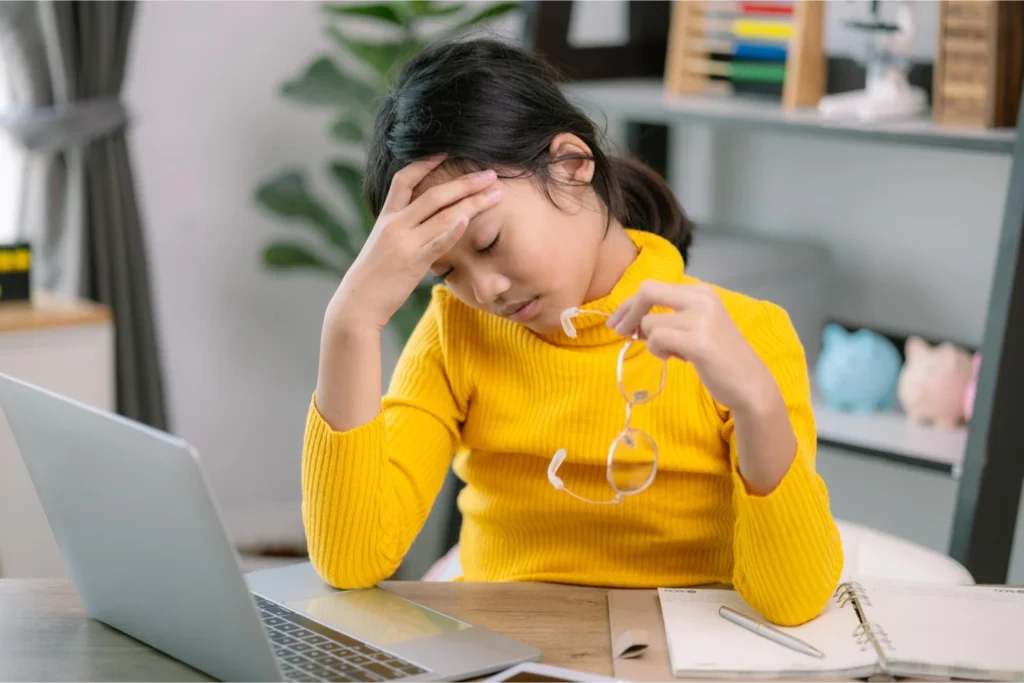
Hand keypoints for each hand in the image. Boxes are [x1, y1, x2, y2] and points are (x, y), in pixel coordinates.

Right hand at [330, 154, 502, 330]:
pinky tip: (468, 218)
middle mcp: (395, 225)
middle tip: (490, 174)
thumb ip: (401, 229)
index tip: (447, 151)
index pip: (405, 179)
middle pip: (434, 194)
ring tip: (495, 193)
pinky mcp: (413, 263)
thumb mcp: (383, 245)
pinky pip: (437, 243)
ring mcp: (405, 243)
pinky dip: (452, 230)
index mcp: (387, 217)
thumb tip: (421, 221)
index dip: (425, 163)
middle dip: (465, 182)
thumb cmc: (373, 277)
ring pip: (442, 215)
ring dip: (472, 202)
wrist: (357, 303)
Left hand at [607, 280, 776, 414]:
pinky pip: (657, 339)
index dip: (630, 304)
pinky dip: (658, 351)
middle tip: (619, 331)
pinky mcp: (699, 341)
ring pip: (650, 323)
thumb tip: (629, 321)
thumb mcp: (695, 326)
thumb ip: (668, 317)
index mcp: (701, 291)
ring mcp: (701, 318)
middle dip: (627, 312)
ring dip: (651, 342)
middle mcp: (702, 298)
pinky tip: (675, 358)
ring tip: (672, 353)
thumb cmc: (718, 357)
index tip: (618, 321)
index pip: (652, 287)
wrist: (749, 383)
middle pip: (647, 291)